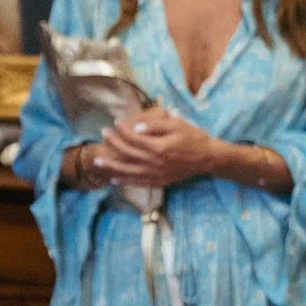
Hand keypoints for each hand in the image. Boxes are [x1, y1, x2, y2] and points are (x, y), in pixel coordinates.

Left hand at [98, 106, 220, 186]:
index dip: (122, 130)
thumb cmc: (193, 137)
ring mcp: (156, 174)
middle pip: (127, 153)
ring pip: (128, 171)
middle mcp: (155, 162)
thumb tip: (135, 127)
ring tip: (98, 161)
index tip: (114, 123)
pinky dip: (124, 181)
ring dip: (111, 166)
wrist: (207, 157)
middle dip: (113, 144)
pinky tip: (113, 179)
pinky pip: (138, 183)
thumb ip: (156, 126)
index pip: (134, 138)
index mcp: (159, 147)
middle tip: (103, 135)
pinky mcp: (159, 181)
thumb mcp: (177, 125)